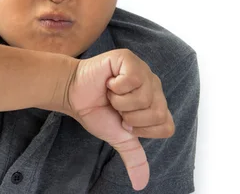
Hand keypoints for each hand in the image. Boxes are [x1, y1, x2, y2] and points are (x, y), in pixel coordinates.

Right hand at [64, 49, 174, 190]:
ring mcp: (143, 71)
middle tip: (117, 108)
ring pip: (145, 97)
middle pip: (158, 113)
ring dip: (121, 102)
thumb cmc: (97, 110)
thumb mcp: (118, 136)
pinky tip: (109, 82)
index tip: (125, 122)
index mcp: (156, 103)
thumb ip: (133, 157)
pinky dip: (116, 87)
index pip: (166, 126)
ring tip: (111, 94)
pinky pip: (133, 79)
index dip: (144, 129)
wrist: (73, 95)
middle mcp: (154, 86)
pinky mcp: (129, 59)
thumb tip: (141, 184)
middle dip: (130, 117)